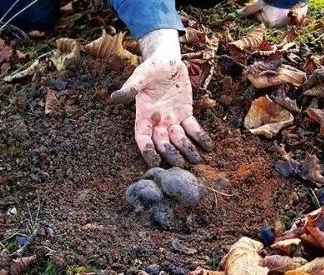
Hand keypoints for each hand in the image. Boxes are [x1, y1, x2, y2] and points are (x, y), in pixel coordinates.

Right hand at [111, 29, 212, 166]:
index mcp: (143, 115)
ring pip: (179, 139)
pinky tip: (209, 147)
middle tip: (180, 165)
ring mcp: (172, 119)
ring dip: (187, 150)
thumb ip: (130, 88)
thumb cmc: (151, 67)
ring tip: (197, 161)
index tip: (154, 162)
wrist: (167, 60)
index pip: (143, 138)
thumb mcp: (141, 75)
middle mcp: (157, 122)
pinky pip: (193, 128)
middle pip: (163, 143)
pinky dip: (200, 137)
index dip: (147, 151)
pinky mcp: (186, 114)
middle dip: (171, 154)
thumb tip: (114, 97)